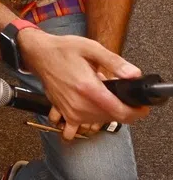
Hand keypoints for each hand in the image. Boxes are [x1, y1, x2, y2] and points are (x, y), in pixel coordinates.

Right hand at [20, 29, 148, 140]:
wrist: (38, 53)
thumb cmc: (62, 50)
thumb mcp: (90, 48)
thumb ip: (114, 62)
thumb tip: (133, 74)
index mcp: (89, 88)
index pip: (120, 113)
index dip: (136, 112)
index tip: (140, 107)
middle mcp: (79, 104)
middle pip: (111, 119)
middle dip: (119, 107)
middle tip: (112, 91)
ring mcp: (69, 111)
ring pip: (97, 124)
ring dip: (103, 114)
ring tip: (97, 97)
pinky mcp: (62, 113)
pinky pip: (73, 131)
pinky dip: (81, 126)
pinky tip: (84, 116)